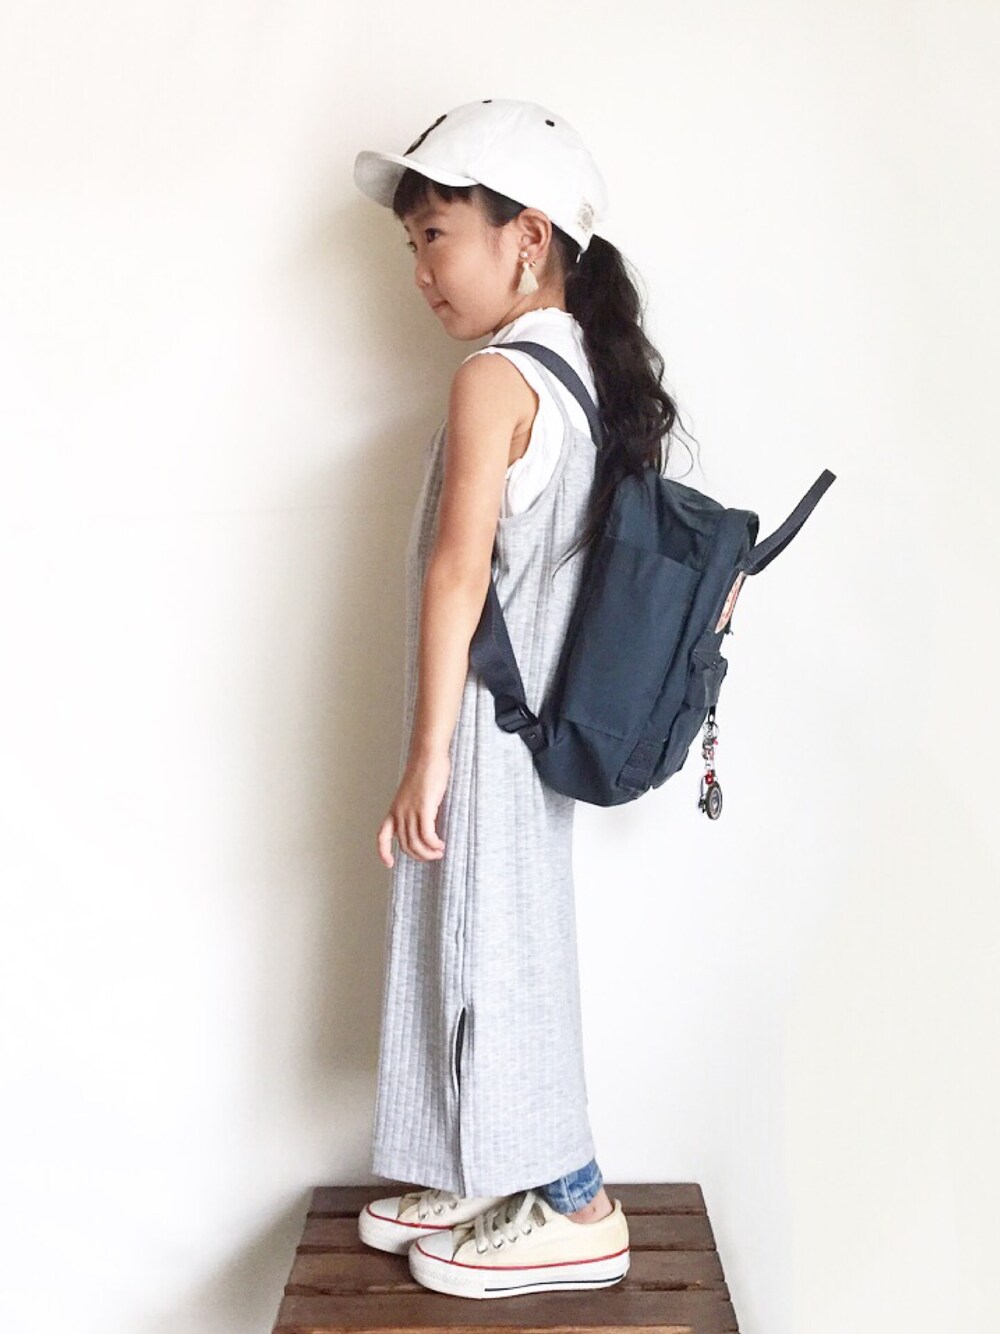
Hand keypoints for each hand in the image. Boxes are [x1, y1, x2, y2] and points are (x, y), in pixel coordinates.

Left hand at [376, 749, 450, 867]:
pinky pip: (427, 835)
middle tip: (433, 855)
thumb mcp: (413, 794)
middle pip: (405, 845)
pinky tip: (440, 844)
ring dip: (428, 852)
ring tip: (439, 852)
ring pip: (416, 843)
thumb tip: (424, 824)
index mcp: (394, 810)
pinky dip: (434, 844)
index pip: (382, 836)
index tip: (389, 863)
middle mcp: (399, 813)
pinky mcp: (424, 809)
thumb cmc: (424, 771)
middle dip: (419, 855)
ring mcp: (410, 811)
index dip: (383, 852)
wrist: (427, 756)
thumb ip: (414, 809)